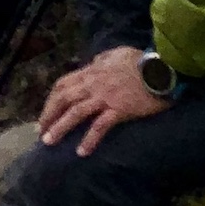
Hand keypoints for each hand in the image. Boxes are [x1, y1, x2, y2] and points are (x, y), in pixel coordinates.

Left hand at [38, 45, 168, 156]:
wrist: (162, 69)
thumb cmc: (142, 61)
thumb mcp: (117, 53)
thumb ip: (102, 58)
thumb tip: (94, 61)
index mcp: (92, 71)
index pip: (63, 84)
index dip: (51, 99)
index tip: (46, 112)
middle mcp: (94, 84)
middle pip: (63, 99)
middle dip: (48, 115)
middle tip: (41, 132)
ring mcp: (105, 97)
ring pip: (76, 112)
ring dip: (60, 128)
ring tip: (49, 142)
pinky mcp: (119, 109)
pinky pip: (100, 126)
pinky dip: (89, 139)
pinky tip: (82, 152)